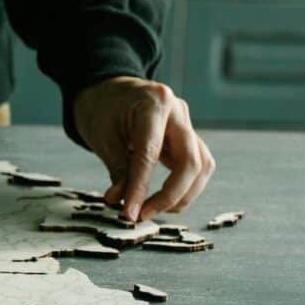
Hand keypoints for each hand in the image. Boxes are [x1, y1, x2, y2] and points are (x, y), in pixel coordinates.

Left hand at [73, 76, 214, 221]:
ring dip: (182, 195)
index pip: (150, 154)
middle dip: (169, 197)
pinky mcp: (188, 137)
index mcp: (153, 104)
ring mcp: (186, 124)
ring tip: (152, 209)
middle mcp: (178, 112)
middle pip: (190, 162)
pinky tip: (165, 198)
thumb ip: (117, 170)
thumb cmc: (103, 108)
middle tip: (142, 215)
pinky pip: (197, 165)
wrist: (110, 89)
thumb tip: (122, 203)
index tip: (130, 213)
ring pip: (201, 166)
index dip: (140, 188)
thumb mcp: (103, 137)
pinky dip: (185, 186)